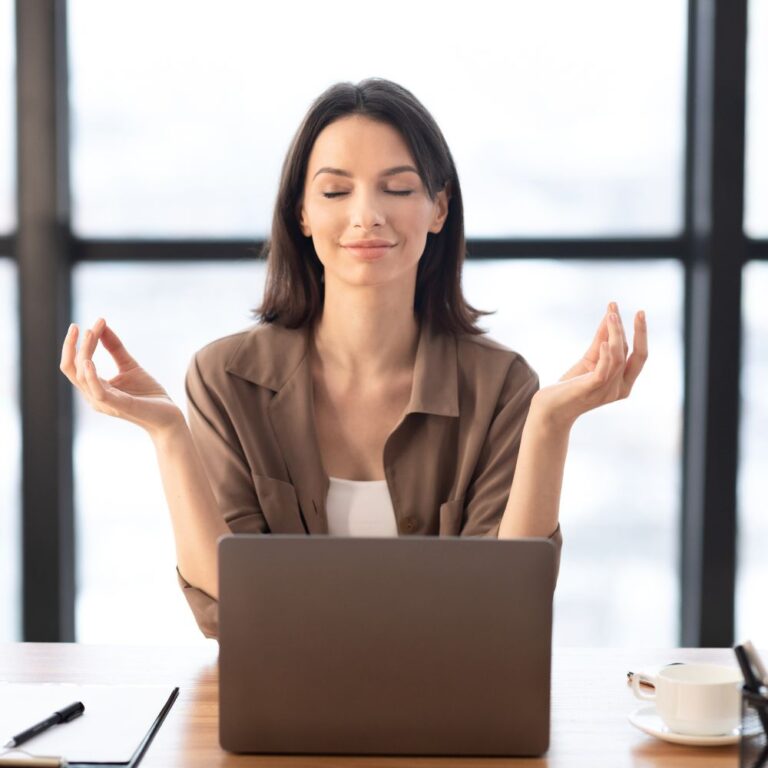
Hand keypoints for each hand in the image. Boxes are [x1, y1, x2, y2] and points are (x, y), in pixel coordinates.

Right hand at [59, 317, 183, 436]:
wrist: (168, 415)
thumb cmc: (148, 394)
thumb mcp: (130, 366)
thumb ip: (115, 348)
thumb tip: (101, 326)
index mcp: (95, 387)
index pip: (76, 364)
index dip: (80, 343)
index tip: (94, 322)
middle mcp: (94, 396)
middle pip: (73, 369)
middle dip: (72, 346)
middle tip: (78, 326)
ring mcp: (104, 402)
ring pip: (81, 377)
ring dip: (84, 353)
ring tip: (91, 333)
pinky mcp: (118, 405)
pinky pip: (97, 391)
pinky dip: (91, 376)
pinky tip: (90, 361)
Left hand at [530, 302, 647, 430]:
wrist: (549, 409)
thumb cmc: (570, 386)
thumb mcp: (589, 360)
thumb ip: (601, 341)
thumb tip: (610, 316)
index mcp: (623, 383)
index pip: (639, 356)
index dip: (641, 334)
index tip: (639, 313)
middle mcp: (620, 389)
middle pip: (636, 356)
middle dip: (640, 333)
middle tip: (639, 312)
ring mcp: (607, 391)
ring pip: (619, 358)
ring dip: (616, 334)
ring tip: (612, 316)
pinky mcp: (590, 389)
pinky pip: (603, 371)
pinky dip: (605, 355)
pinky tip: (603, 341)